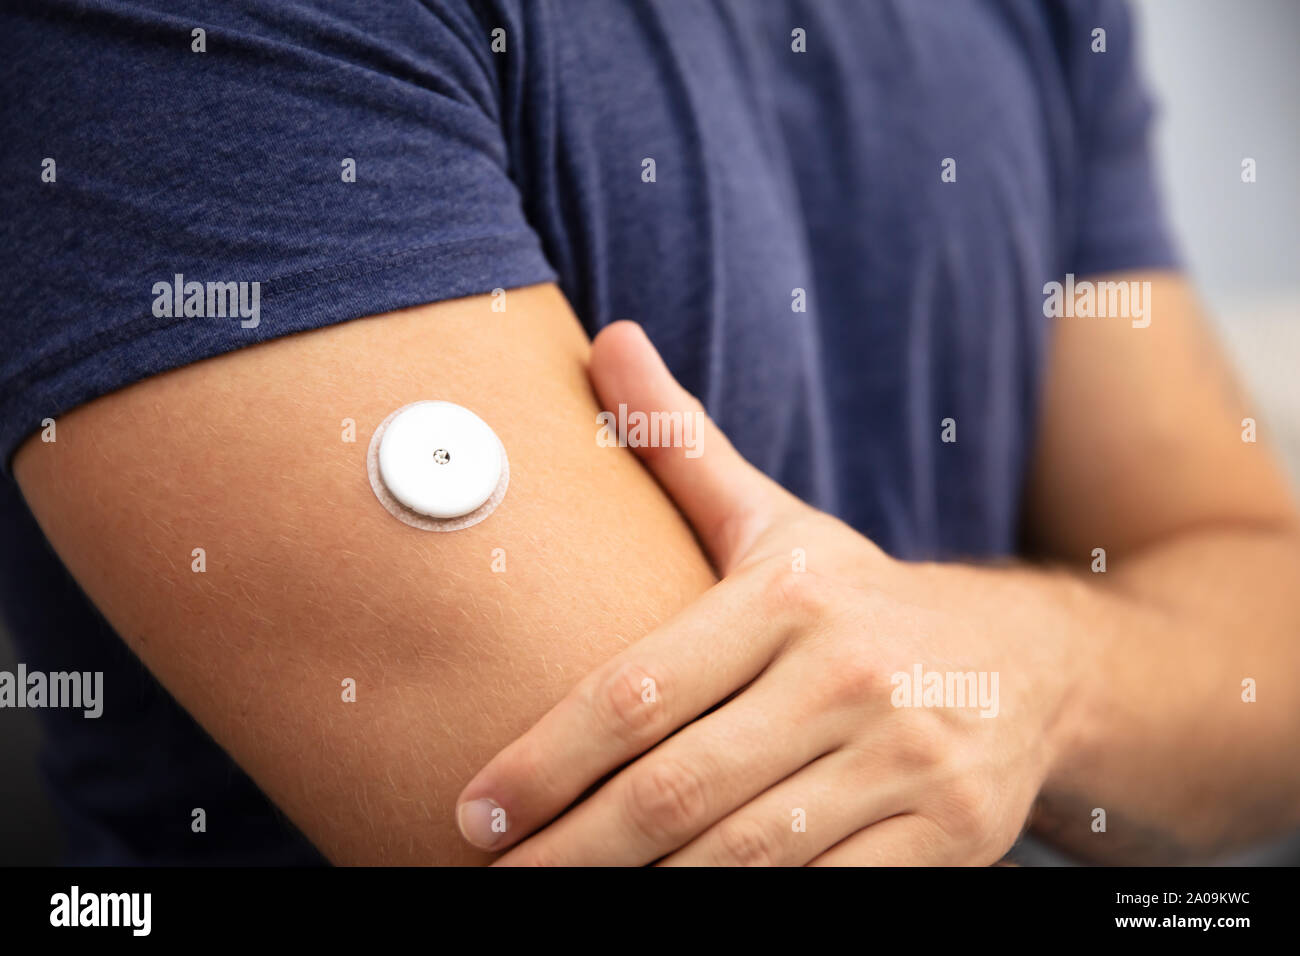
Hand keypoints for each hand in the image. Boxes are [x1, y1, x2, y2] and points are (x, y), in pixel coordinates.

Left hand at [454, 322, 1075, 864]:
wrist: (1031, 660)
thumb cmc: (862, 598)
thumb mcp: (776, 522)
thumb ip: (684, 446)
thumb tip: (607, 340)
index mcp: (790, 595)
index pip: (637, 690)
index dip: (545, 761)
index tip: (475, 811)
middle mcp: (851, 673)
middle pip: (677, 788)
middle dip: (573, 851)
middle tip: (496, 880)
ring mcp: (909, 760)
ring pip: (746, 857)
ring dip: (645, 896)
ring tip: (564, 910)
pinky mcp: (954, 834)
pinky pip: (829, 898)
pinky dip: (748, 919)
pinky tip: (681, 921)